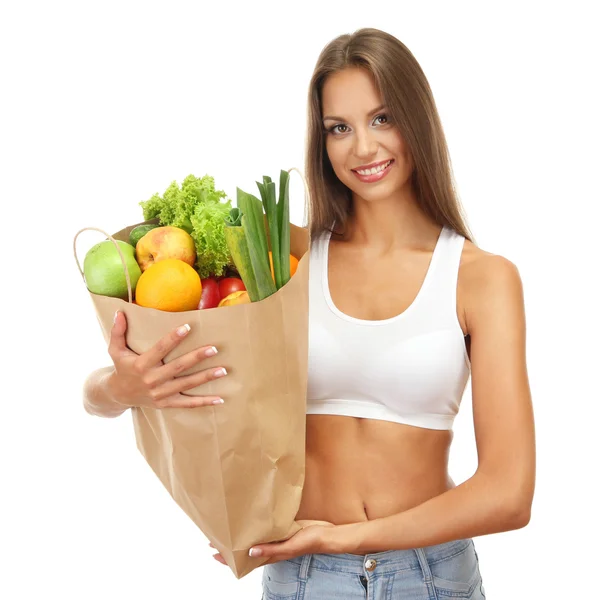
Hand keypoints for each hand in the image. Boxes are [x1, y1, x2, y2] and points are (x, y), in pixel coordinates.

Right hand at [107, 311, 227, 408]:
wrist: (118, 395)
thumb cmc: (121, 367)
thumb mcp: (114, 350)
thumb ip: (117, 331)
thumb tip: (119, 311)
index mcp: (141, 364)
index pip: (159, 349)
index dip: (173, 338)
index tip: (188, 327)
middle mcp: (152, 380)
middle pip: (178, 367)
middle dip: (196, 358)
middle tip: (213, 349)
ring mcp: (160, 393)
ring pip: (186, 385)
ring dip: (206, 378)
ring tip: (223, 370)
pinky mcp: (166, 403)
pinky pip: (187, 404)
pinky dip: (204, 402)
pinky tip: (220, 398)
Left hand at [210, 520, 336, 566]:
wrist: (327, 534)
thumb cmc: (311, 541)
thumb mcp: (291, 546)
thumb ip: (272, 550)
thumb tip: (251, 552)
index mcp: (273, 554)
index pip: (246, 560)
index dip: (231, 559)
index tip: (215, 553)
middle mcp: (273, 547)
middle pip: (248, 549)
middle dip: (233, 546)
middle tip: (217, 539)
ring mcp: (279, 538)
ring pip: (256, 539)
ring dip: (244, 536)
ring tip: (231, 529)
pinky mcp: (284, 529)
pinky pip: (267, 529)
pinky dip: (258, 527)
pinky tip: (253, 519)